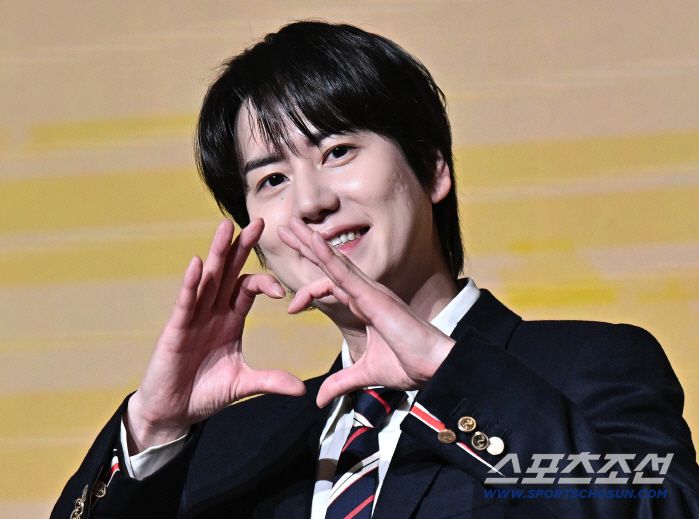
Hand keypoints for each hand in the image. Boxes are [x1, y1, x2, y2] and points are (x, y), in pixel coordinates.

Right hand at [126, 219, 304, 452]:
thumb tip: (302, 390)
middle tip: (258, 222)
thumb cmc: (205, 393)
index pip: (248, 289)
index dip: (264, 282)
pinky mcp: (175, 331)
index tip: (282, 292)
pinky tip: (196, 264)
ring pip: (207, 280)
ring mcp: (192, 319)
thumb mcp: (243, 384)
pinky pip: (184, 303)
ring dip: (216, 254)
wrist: (173, 412)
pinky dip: (190, 284)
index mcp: (230, 320)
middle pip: (228, 273)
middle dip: (242, 248)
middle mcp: (212, 312)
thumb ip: (270, 381)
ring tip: (226, 228)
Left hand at [278, 217, 454, 406]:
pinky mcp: (373, 296)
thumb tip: (321, 399)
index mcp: (365, 305)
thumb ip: (341, 382)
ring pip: (334, 261)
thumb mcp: (365, 374)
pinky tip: (312, 242)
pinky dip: (327, 256)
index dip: (309, 290)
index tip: (291, 308)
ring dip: (311, 242)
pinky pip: (345, 272)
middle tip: (285, 229)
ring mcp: (370, 291)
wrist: (434, 367)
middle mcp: (367, 292)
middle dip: (307, 246)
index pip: (332, 286)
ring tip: (290, 226)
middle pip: (330, 263)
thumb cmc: (409, 365)